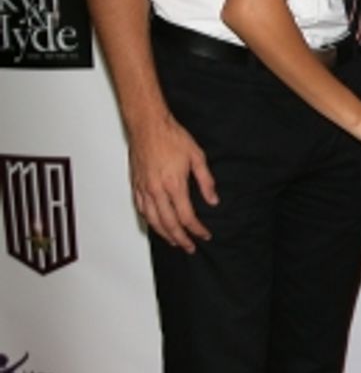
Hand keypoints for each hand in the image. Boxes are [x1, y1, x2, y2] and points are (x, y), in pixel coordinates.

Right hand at [128, 115, 217, 251]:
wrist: (147, 125)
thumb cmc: (171, 137)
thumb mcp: (197, 156)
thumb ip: (206, 181)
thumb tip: (213, 200)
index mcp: (174, 185)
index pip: (186, 217)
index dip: (196, 229)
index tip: (205, 234)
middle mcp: (156, 190)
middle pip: (169, 224)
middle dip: (181, 239)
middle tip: (190, 247)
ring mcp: (144, 188)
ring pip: (153, 220)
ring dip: (164, 234)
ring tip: (174, 241)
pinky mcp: (135, 184)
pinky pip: (141, 209)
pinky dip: (149, 221)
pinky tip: (155, 225)